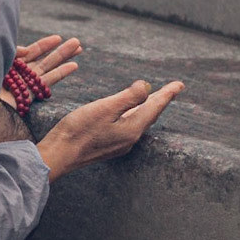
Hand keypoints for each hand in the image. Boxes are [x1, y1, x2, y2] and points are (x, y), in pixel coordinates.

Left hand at [0, 34, 82, 108]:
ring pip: (47, 68)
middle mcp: (14, 76)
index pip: (27, 53)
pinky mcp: (27, 97)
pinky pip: (46, 82)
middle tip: (77, 42)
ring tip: (80, 47)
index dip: (42, 45)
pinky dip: (61, 73)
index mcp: (5, 68)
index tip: (57, 38)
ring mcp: (21, 86)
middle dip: (59, 51)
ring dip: (63, 57)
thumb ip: (8, 54)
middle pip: (40, 60)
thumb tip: (24, 50)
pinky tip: (74, 66)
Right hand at [37, 79, 184, 181]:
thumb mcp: (104, 108)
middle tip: (173, 89)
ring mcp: (119, 144)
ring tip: (154, 99)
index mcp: (132, 128)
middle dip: (160, 100)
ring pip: (139, 121)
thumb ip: (128, 97)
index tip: (180, 84)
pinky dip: (135, 114)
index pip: (154, 107)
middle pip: (149, 115)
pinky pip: (129, 126)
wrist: (59, 154)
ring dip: (148, 108)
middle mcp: (130, 138)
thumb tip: (146, 87)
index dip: (167, 94)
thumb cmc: (79, 130)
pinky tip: (129, 113)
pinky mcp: (108, 145)